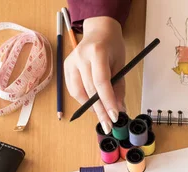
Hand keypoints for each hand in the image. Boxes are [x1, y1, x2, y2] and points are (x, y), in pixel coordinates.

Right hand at [64, 16, 125, 132]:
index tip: (114, 117)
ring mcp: (70, 62)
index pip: (101, 82)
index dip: (108, 101)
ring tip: (102, 115)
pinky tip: (93, 104)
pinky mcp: (66, 68)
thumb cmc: (112, 46)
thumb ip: (119, 86)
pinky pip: (73, 90)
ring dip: (91, 107)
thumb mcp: (121, 64)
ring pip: (79, 92)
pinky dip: (83, 100)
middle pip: (89, 90)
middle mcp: (80, 57)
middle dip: (100, 110)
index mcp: (97, 52)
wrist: (99, 30)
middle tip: (109, 125)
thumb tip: (118, 108)